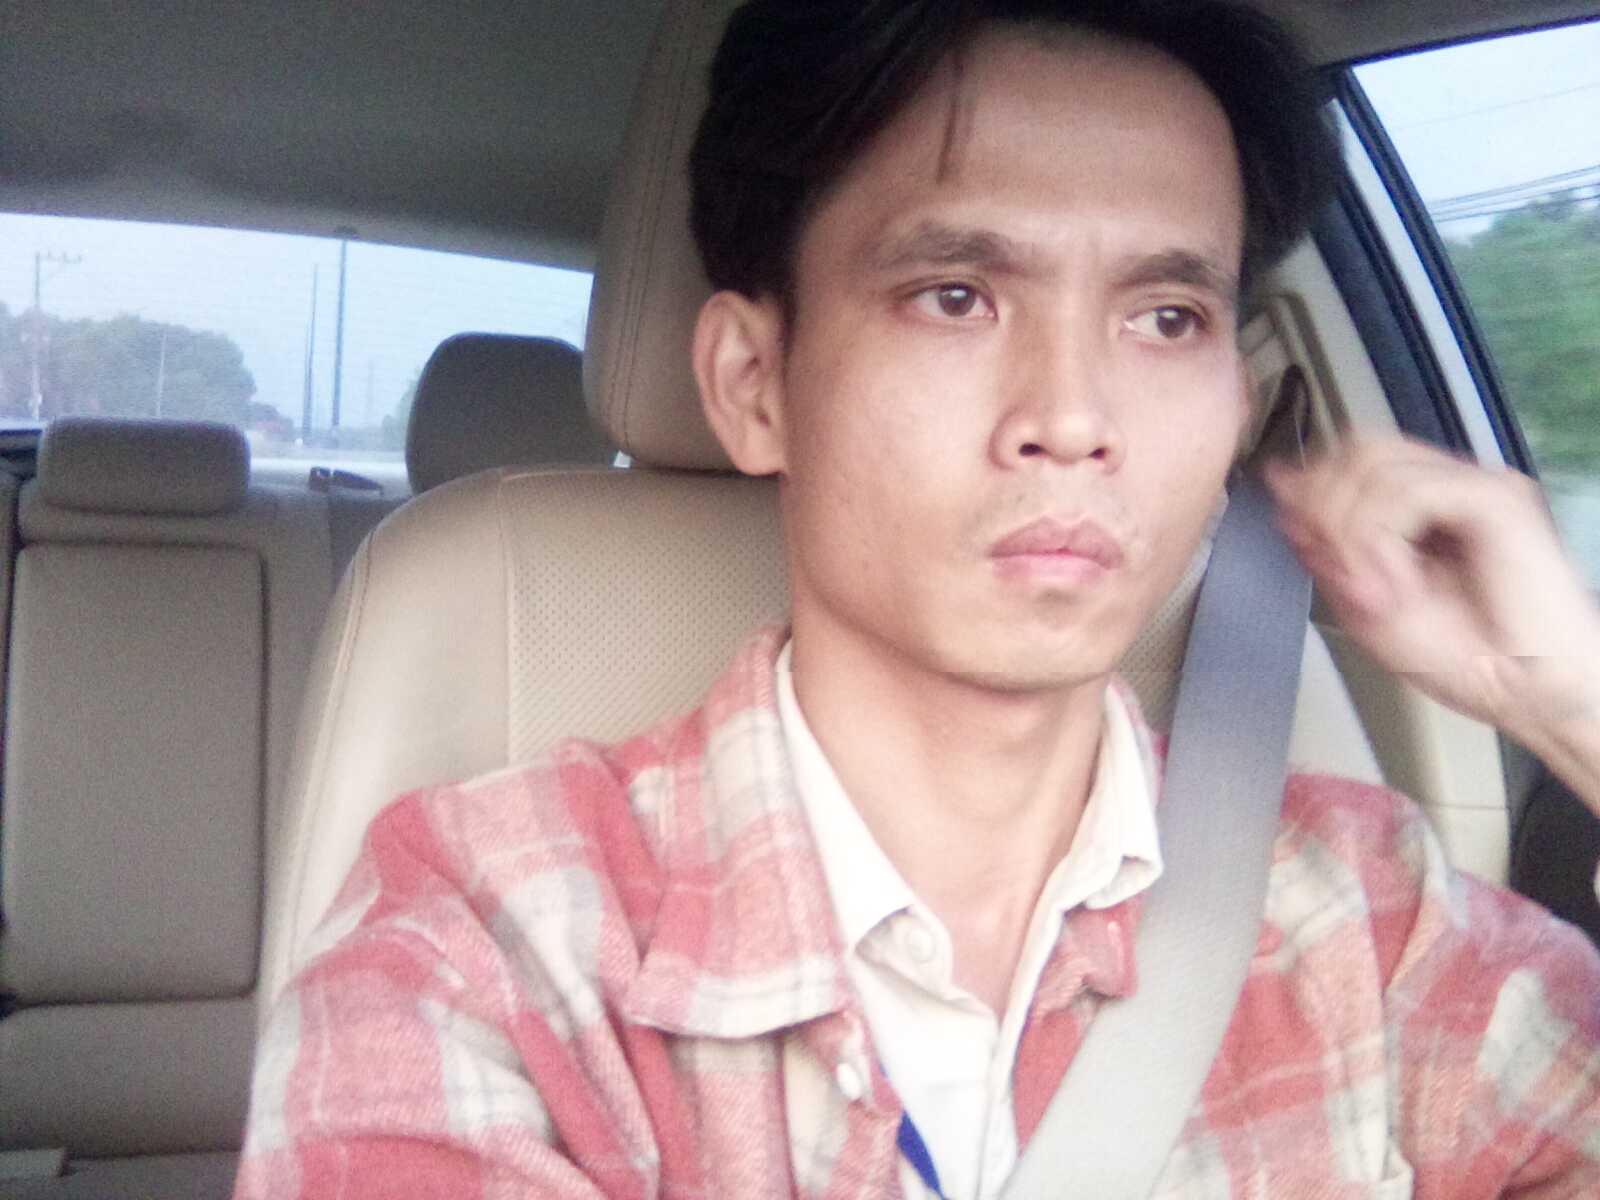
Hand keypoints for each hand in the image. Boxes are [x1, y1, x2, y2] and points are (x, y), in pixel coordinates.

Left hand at [1265, 436, 1599, 811]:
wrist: (1539, 697)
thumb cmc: (1473, 664)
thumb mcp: (1368, 609)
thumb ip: (1326, 549)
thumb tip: (1284, 492)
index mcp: (1424, 509)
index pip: (1352, 460)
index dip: (1312, 487)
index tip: (1295, 532)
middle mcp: (1451, 488)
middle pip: (1359, 449)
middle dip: (1324, 504)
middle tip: (1331, 565)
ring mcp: (1476, 490)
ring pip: (1374, 466)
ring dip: (1351, 533)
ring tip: (1374, 593)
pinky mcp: (1498, 502)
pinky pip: (1410, 493)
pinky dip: (1382, 540)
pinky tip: (1398, 585)